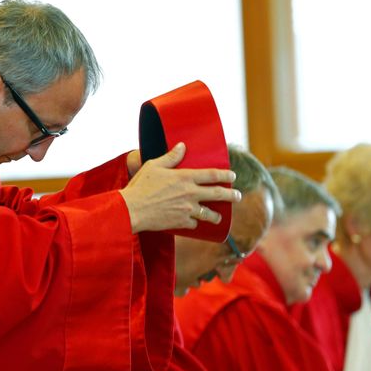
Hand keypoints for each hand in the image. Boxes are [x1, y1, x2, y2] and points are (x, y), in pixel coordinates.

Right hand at [119, 143, 240, 232]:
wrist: (132, 210)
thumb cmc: (140, 186)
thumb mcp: (154, 166)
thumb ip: (170, 157)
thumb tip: (182, 146)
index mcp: (185, 177)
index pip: (212, 174)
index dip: (225, 174)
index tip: (232, 176)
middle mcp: (190, 193)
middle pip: (218, 194)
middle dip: (231, 195)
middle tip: (238, 196)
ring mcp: (187, 209)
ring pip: (209, 214)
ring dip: (216, 215)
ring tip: (219, 217)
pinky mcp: (181, 222)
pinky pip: (193, 224)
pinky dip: (194, 223)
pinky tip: (193, 223)